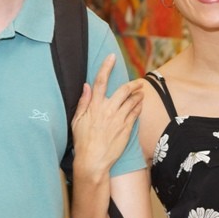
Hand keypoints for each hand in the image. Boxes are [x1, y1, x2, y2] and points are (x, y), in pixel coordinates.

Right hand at [70, 54, 142, 183]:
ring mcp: (119, 119)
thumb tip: (86, 86)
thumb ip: (83, 102)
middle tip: (138, 82)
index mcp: (94, 106)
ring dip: (138, 94)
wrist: (93, 161)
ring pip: (133, 101)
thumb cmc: (82, 141)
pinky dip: (139, 106)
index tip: (112, 56)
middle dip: (133, 84)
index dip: (106, 66)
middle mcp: (108, 109)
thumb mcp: (77, 121)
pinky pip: (136, 113)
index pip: (100, 81)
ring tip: (141, 92)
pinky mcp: (126, 128)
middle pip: (123, 90)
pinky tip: (140, 104)